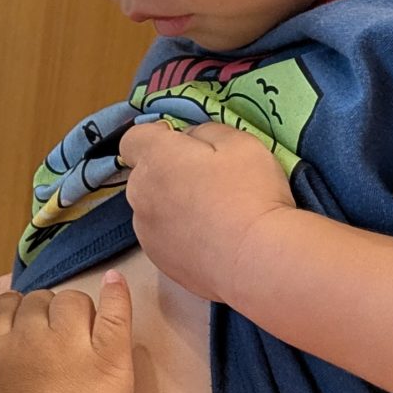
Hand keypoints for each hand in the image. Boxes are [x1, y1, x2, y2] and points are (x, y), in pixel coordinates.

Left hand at [116, 120, 296, 303]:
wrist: (258, 261)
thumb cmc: (251, 194)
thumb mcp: (240, 142)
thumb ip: (206, 131)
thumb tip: (190, 137)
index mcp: (155, 158)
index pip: (134, 138)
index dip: (158, 137)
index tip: (186, 145)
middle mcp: (140, 194)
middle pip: (145, 174)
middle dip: (169, 172)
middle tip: (210, 183)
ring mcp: (145, 231)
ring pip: (153, 208)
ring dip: (172, 206)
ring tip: (213, 218)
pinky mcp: (158, 262)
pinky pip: (163, 237)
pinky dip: (179, 235)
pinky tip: (210, 242)